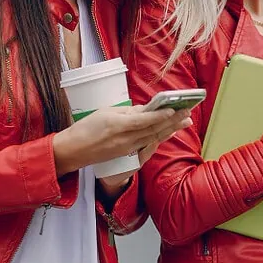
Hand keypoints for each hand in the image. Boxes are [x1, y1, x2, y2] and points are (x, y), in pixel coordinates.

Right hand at [53, 106, 192, 175]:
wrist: (74, 151)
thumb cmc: (86, 128)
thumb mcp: (105, 113)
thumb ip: (127, 112)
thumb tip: (145, 109)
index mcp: (118, 126)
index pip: (144, 120)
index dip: (160, 115)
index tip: (174, 109)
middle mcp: (125, 139)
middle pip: (154, 129)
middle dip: (173, 121)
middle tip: (188, 113)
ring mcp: (127, 148)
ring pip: (153, 137)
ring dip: (171, 129)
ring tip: (185, 121)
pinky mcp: (127, 154)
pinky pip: (147, 144)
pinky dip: (160, 137)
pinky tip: (169, 132)